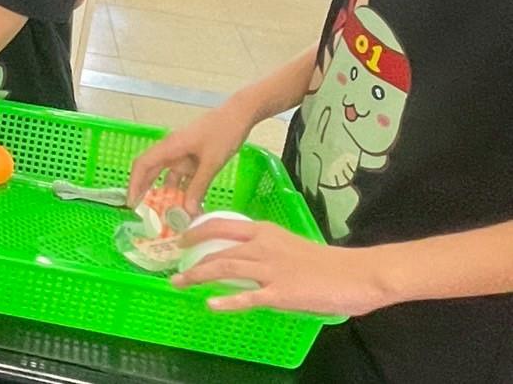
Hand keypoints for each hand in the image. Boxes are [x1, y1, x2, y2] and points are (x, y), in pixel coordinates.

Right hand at [127, 99, 256, 213]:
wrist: (239, 116)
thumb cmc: (223, 133)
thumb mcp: (211, 162)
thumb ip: (198, 186)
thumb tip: (187, 212)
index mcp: (170, 147)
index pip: (143, 165)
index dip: (134, 184)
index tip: (131, 204)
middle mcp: (171, 151)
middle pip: (150, 171)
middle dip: (145, 191)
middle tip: (142, 214)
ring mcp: (182, 155)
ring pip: (167, 177)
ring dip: (166, 195)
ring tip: (166, 216)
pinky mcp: (193, 159)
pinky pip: (182, 178)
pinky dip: (182, 192)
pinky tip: (187, 207)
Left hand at [173, 219, 388, 315]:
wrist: (358, 274)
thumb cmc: (327, 263)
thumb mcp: (290, 246)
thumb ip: (267, 250)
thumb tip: (247, 259)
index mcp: (266, 232)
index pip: (222, 225)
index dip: (196, 230)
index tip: (180, 238)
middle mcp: (263, 246)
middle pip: (217, 248)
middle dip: (190, 257)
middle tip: (174, 267)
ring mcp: (271, 270)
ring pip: (225, 268)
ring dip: (198, 276)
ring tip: (180, 284)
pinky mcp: (281, 293)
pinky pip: (249, 297)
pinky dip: (228, 301)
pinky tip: (211, 305)